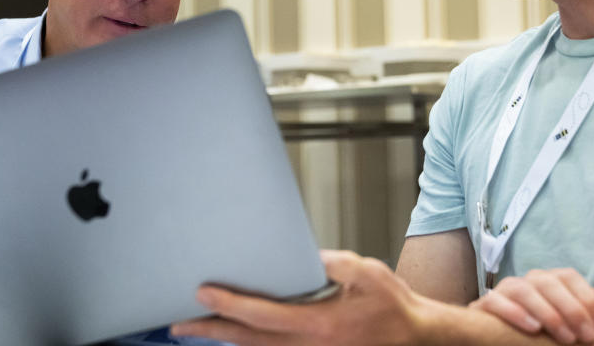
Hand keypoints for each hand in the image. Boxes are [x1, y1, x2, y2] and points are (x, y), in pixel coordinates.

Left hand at [172, 249, 433, 345]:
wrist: (416, 339)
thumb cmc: (393, 306)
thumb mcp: (366, 273)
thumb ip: (333, 263)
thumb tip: (304, 255)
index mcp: (320, 324)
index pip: (262, 315)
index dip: (229, 303)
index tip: (203, 292)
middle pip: (248, 341)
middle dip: (211, 330)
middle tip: (178, 323)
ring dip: (224, 339)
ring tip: (195, 328)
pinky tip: (232, 336)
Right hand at [469, 268, 593, 343]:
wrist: (499, 340)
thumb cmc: (538, 335)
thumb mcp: (563, 323)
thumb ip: (578, 310)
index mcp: (546, 282)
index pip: (567, 276)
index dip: (587, 298)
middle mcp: (526, 281)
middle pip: (548, 282)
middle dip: (572, 309)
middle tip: (587, 337)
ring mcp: (504, 291)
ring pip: (524, 290)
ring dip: (548, 313)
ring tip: (566, 338)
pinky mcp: (483, 305)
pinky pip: (496, 301)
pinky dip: (515, 313)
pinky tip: (534, 329)